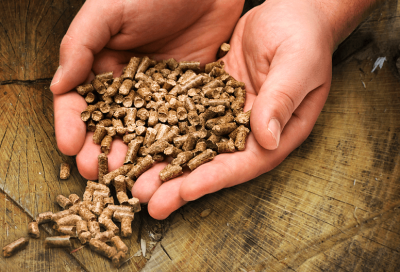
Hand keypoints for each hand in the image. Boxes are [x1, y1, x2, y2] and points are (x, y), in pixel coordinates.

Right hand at [50, 0, 243, 177]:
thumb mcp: (108, 11)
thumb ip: (81, 46)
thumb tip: (59, 85)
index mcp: (102, 64)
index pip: (80, 100)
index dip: (71, 124)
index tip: (68, 147)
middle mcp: (129, 84)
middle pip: (111, 123)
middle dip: (102, 149)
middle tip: (97, 173)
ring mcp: (159, 93)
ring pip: (144, 131)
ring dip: (135, 156)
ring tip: (129, 177)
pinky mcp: (188, 96)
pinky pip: (177, 123)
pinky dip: (171, 145)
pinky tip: (166, 163)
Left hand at [135, 0, 335, 218]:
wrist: (292, 12)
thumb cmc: (303, 36)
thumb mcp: (297, 64)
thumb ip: (281, 99)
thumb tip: (267, 139)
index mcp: (278, 130)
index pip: (245, 162)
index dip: (215, 178)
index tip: (185, 191)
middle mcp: (250, 130)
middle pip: (214, 163)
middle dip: (181, 183)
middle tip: (149, 201)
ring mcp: (228, 115)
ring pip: (194, 145)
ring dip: (166, 164)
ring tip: (135, 181)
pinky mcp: (211, 98)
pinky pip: (185, 117)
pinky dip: (163, 131)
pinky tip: (139, 140)